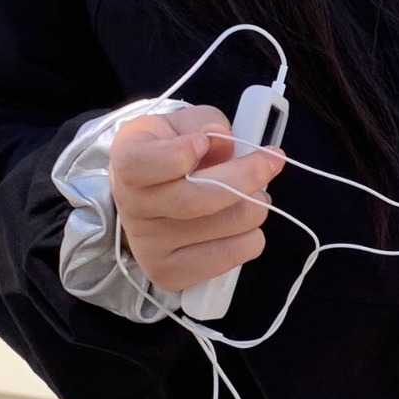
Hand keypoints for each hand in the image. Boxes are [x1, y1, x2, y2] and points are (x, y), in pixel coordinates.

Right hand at [108, 104, 285, 292]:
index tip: (205, 142)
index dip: (179, 155)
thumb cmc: (173, 151)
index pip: (142, 166)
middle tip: (271, 162)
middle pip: (195, 200)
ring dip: (254, 206)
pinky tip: (244, 225)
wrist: (152, 194)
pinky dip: (250, 239)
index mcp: (127, 161)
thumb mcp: (186, 124)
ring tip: (254, 196)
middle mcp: (132, 207)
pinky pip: (229, 258)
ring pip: (224, 227)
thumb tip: (227, 142)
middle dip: (246, 177)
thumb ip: (205, 124)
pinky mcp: (170, 274)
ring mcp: (149, 247)